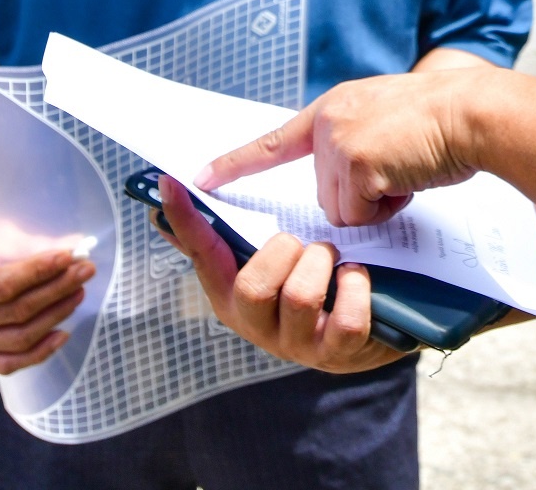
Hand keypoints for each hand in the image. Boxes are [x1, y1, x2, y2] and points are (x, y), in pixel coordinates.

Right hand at [0, 233, 94, 373]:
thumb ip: (26, 246)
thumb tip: (74, 252)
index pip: (4, 286)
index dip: (39, 272)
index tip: (69, 257)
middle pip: (16, 312)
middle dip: (56, 290)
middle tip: (85, 271)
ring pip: (18, 338)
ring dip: (55, 315)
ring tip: (78, 292)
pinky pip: (10, 363)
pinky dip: (40, 351)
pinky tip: (64, 332)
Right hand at [153, 176, 404, 373]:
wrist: (368, 332)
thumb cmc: (311, 281)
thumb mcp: (270, 260)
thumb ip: (226, 238)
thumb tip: (167, 209)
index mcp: (231, 294)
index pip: (201, 253)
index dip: (185, 220)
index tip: (171, 182)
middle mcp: (256, 325)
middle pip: (252, 287)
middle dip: (283, 252)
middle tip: (302, 243)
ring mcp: (296, 345)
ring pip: (300, 297)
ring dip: (322, 263)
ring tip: (332, 257)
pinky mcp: (338, 354)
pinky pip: (346, 318)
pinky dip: (356, 287)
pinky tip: (356, 277)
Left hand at [199, 68, 502, 226]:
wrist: (474, 113)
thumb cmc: (445, 122)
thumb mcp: (387, 119)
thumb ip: (356, 140)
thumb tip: (348, 185)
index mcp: (335, 107)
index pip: (275, 141)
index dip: (235, 163)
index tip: (196, 178)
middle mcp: (329, 122)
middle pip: (322, 190)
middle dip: (358, 194)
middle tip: (396, 168)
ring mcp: (339, 143)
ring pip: (339, 209)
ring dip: (374, 203)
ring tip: (407, 172)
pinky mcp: (356, 166)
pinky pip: (361, 215)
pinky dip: (388, 208)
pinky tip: (410, 180)